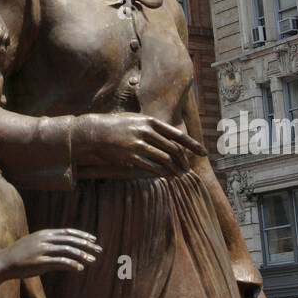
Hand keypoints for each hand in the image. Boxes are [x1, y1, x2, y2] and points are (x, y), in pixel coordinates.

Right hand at [0, 228, 100, 278]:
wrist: (5, 262)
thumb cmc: (21, 254)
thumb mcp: (35, 243)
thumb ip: (49, 243)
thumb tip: (63, 247)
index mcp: (45, 234)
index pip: (68, 232)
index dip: (82, 235)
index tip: (93, 239)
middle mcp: (45, 239)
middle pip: (70, 240)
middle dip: (86, 245)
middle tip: (99, 250)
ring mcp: (42, 250)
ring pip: (67, 250)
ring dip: (82, 255)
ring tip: (92, 261)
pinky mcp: (40, 262)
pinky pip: (59, 262)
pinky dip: (71, 265)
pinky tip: (80, 269)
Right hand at [75, 113, 205, 177]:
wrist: (94, 131)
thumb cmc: (116, 126)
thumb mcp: (135, 120)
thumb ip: (151, 127)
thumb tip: (168, 136)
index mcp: (150, 121)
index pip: (178, 134)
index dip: (192, 144)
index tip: (203, 152)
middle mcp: (146, 131)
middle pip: (173, 148)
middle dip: (184, 160)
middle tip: (188, 169)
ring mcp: (138, 143)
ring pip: (165, 158)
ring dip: (174, 169)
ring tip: (179, 175)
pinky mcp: (130, 155)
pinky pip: (151, 166)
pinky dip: (161, 173)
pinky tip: (166, 177)